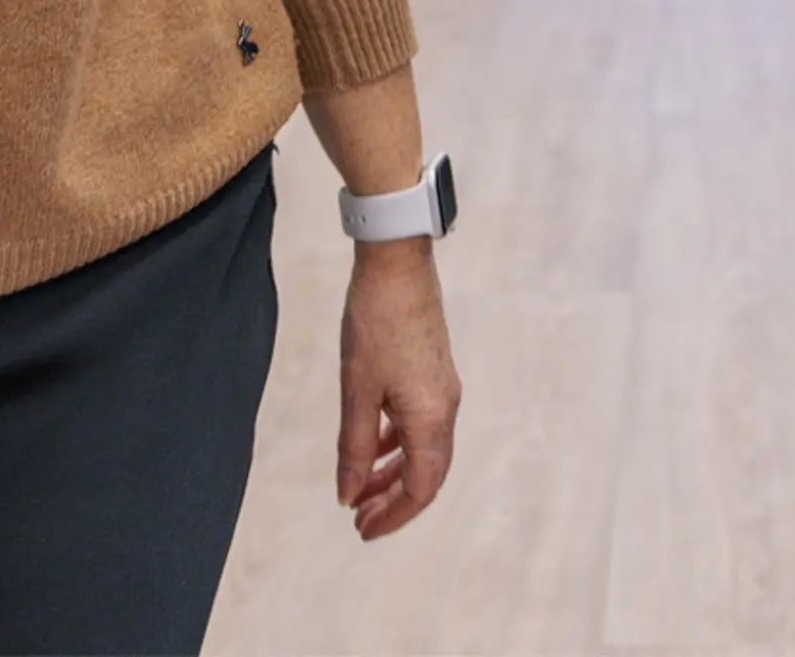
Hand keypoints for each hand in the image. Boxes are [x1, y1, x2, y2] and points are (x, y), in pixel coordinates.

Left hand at [335, 240, 459, 539]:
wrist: (396, 263)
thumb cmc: (374, 322)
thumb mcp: (356, 390)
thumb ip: (354, 448)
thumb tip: (349, 495)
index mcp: (431, 418)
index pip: (421, 488)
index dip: (394, 516)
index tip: (362, 530)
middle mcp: (445, 408)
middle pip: (426, 474)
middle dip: (393, 501)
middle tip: (359, 520)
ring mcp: (442, 389)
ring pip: (422, 449)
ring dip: (392, 473)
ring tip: (360, 490)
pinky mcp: (432, 372)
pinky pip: (419, 424)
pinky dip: (396, 443)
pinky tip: (371, 445)